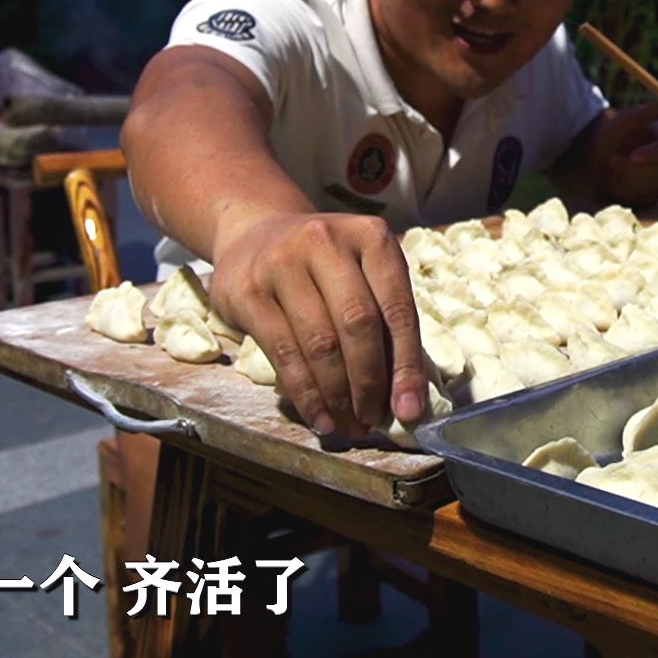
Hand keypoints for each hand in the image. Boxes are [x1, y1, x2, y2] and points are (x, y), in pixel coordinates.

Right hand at [208, 212, 426, 438]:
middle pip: (358, 324)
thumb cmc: (323, 265)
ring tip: (348, 425)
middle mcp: (326, 241)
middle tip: (373, 420)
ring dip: (338, 396)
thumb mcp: (361, 274)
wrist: (254, 233)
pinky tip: (319, 417)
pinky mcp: (248, 291)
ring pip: (320, 343)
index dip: (406, 364)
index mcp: (370, 236)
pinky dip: (306, 394)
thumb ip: (384, 322)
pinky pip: (283, 353)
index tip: (409, 409)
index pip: (397, 307)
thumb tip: (404, 397)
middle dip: (369, 383)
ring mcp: (282, 263)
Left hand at [596, 101, 657, 207]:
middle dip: (632, 169)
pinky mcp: (651, 198)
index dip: (652, 154)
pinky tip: (614, 179)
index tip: (633, 157)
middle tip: (611, 160)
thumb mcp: (619, 122)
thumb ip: (637, 114)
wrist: (600, 157)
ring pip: (648, 189)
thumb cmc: (612, 136)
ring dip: (624, 178)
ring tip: (611, 165)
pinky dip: (622, 191)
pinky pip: (639, 200)